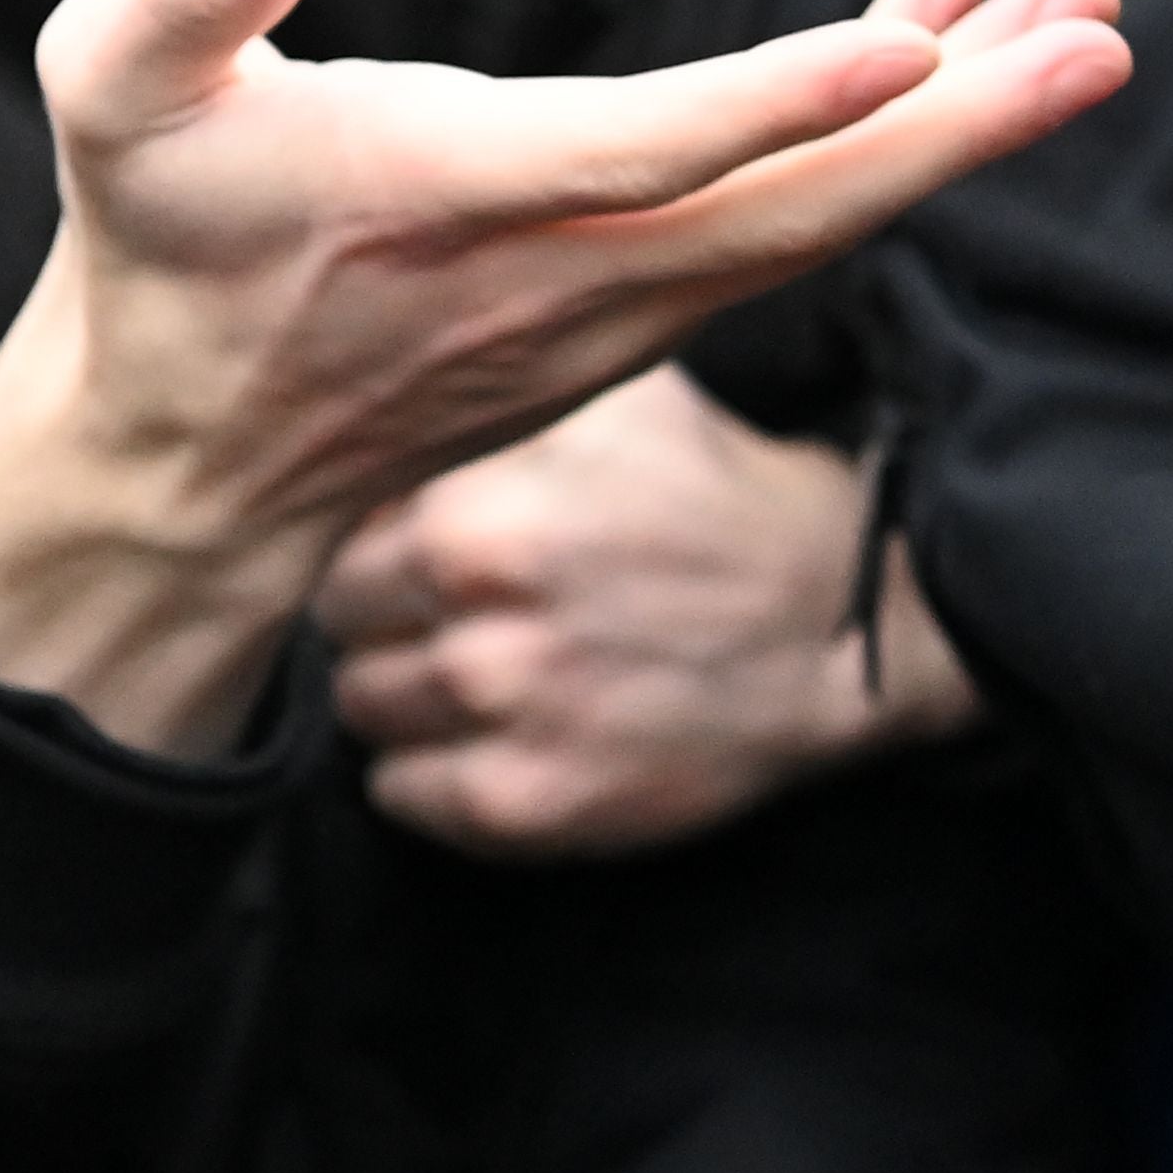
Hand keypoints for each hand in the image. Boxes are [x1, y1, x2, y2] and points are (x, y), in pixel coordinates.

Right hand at [0, 0, 1124, 757]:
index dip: (777, 107)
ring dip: (958, 123)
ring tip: (1077, 14)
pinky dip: (882, 143)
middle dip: (963, 125)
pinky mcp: (645, 313)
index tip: (912, 54)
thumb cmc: (155, 242)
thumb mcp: (114, 93)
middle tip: (1101, 33)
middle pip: (802, 209)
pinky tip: (944, 48)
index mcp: (449, 198)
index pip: (643, 155)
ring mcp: (623, 311)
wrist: (186, 459)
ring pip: (821, 221)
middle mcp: (570, 274)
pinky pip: (794, 228)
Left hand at [315, 362, 975, 856]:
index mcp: (475, 516)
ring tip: (500, 663)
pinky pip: (400, 795)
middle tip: (476, 602)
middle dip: (393, 608)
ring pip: (362, 709)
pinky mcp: (521, 809)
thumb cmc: (716, 497)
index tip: (446, 536)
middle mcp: (476, 625)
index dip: (389, 529)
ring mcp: (499, 727)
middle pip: (340, 624)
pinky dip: (438, 768)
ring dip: (411, 690)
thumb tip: (381, 362)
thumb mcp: (623, 396)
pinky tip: (513, 727)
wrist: (836, 628)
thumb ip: (500, 380)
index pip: (337, 531)